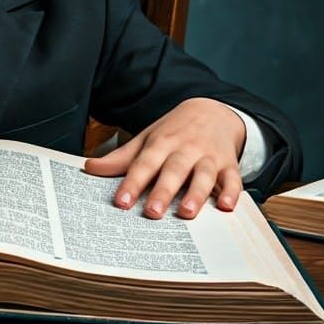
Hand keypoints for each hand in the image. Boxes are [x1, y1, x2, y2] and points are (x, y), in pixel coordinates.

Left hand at [82, 98, 246, 218]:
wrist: (213, 111)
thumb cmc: (173, 132)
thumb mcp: (146, 139)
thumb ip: (121, 158)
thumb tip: (89, 168)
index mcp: (161, 143)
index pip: (144, 164)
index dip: (132, 183)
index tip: (120, 202)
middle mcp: (185, 149)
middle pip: (173, 171)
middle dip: (162, 191)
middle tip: (152, 213)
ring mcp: (209, 156)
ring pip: (203, 175)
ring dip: (196, 194)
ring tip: (187, 213)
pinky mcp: (229, 164)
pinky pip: (233, 178)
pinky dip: (232, 192)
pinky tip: (227, 206)